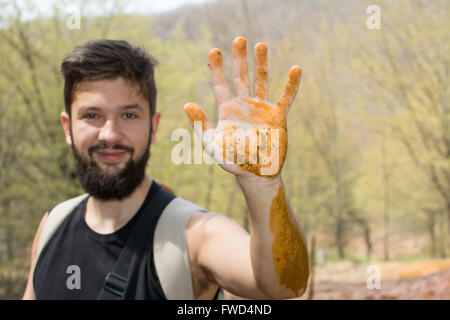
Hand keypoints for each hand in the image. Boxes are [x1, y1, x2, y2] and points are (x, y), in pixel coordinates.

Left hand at [184, 36, 300, 177]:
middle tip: (239, 39)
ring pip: (262, 80)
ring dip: (261, 63)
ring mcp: (261, 109)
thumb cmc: (232, 161)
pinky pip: (286, 97)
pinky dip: (291, 84)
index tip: (214, 50)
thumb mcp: (211, 144)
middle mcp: (244, 105)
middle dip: (239, 58)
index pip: (220, 84)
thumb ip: (200, 124)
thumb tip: (187, 104)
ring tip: (260, 45)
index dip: (216, 67)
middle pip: (241, 76)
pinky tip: (295, 69)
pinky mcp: (278, 116)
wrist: (256, 174)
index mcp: (227, 110)